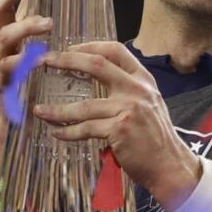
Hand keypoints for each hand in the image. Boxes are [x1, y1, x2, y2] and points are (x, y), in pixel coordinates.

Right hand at [0, 0, 52, 118]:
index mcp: (7, 36)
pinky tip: (39, 66)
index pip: (3, 9)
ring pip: (6, 53)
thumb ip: (34, 26)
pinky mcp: (6, 88)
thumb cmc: (26, 73)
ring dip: (25, 42)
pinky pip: (11, 76)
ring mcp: (1, 69)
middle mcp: (1, 50)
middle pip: (4, 29)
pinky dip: (24, 70)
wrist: (14, 112)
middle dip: (24, 22)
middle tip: (49, 21)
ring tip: (46, 42)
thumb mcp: (28, 46)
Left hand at [32, 42, 201, 209]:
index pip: (115, 51)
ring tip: (40, 111)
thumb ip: (129, 89)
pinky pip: (86, 129)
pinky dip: (68, 132)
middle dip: (65, 60)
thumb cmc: (155, 138)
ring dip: (57, 110)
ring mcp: (129, 109)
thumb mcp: (149, 104)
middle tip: (43, 61)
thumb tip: (100, 77)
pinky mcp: (120, 130)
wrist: (171, 165)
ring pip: (84, 105)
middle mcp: (138, 90)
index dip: (89, 46)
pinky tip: (57, 133)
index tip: (68, 49)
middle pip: (96, 65)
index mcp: (144, 80)